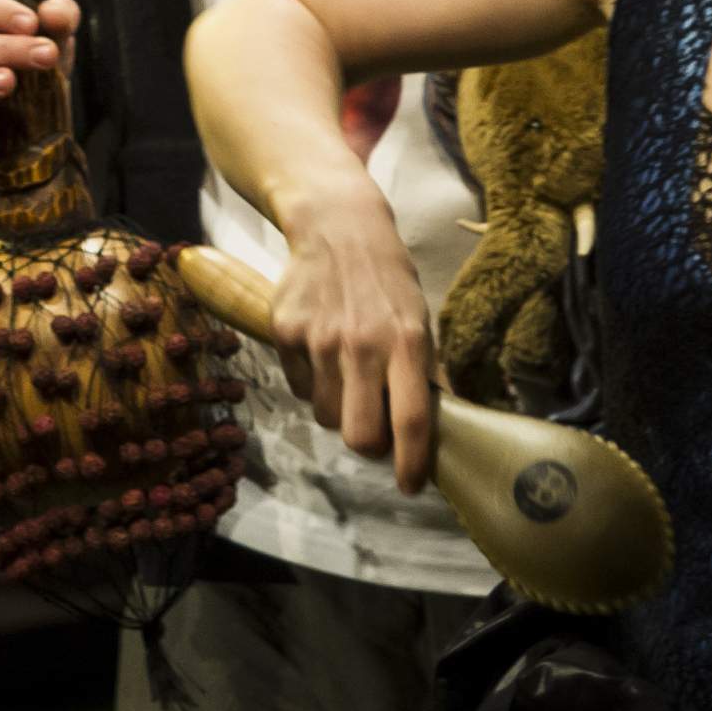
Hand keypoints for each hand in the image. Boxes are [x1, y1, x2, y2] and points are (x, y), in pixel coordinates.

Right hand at [270, 194, 440, 490]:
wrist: (337, 225)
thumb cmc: (387, 279)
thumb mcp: (418, 318)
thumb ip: (420, 372)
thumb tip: (426, 430)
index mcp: (406, 341)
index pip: (411, 418)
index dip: (411, 462)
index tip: (410, 485)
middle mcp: (362, 343)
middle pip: (359, 435)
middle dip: (367, 446)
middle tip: (373, 433)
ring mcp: (319, 338)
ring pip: (326, 416)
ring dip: (339, 409)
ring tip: (346, 375)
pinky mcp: (285, 332)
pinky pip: (300, 387)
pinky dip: (313, 381)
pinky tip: (321, 349)